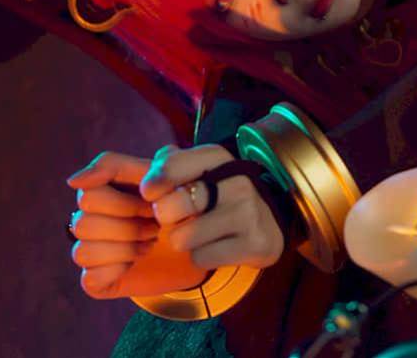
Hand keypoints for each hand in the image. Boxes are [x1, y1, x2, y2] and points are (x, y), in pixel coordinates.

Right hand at [66, 150, 206, 298]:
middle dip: (129, 222)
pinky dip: (119, 269)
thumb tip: (74, 182)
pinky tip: (137, 261)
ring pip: (84, 250)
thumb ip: (120, 165)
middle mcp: (87, 217)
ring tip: (151, 240)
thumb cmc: (179, 203)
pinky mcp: (95, 279)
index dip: (124, 200)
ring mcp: (89, 248)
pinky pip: (91, 276)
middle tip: (156, 222)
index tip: (150, 200)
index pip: (87, 190)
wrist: (200, 244)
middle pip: (85, 221)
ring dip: (126, 246)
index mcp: (100, 187)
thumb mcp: (166, 174)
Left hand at [141, 144, 284, 270]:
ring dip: (183, 240)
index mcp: (220, 157)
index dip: (152, 183)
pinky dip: (201, 257)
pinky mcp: (254, 244)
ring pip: (184, 238)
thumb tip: (149, 182)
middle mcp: (238, 180)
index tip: (150, 193)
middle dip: (165, 217)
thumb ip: (169, 165)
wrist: (267, 222)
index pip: (171, 166)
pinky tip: (216, 246)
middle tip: (176, 217)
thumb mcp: (199, 169)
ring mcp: (249, 213)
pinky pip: (201, 258)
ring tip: (199, 232)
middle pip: (174, 205)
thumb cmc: (219, 193)